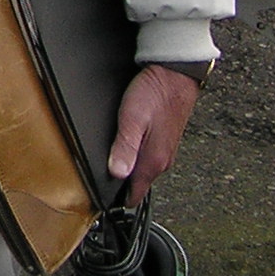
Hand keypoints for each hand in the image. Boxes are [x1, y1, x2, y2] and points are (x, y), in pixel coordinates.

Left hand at [106, 64, 200, 206]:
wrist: (175, 73)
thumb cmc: (154, 93)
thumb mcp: (132, 119)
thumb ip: (125, 147)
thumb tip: (117, 174)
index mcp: (154, 161)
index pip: (134, 195)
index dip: (116, 200)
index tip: (100, 201)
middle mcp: (162, 160)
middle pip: (137, 184)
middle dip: (120, 185)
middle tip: (99, 182)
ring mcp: (165, 150)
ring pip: (143, 170)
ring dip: (128, 170)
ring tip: (110, 165)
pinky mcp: (165, 139)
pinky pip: (148, 156)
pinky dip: (135, 156)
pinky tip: (126, 146)